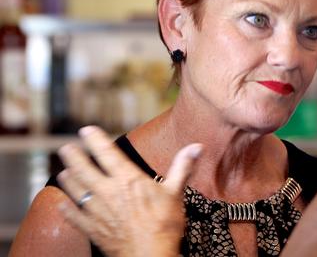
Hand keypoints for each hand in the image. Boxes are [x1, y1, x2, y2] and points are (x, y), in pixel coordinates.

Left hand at [56, 126, 201, 256]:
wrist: (151, 256)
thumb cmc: (165, 225)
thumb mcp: (176, 192)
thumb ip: (182, 167)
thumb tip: (196, 147)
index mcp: (128, 179)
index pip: (107, 153)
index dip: (95, 139)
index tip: (86, 130)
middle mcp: (108, 192)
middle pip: (83, 169)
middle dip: (73, 156)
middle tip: (66, 148)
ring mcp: (97, 211)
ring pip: (75, 190)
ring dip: (68, 179)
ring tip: (63, 172)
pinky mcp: (93, 229)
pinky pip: (74, 217)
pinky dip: (66, 209)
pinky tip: (62, 204)